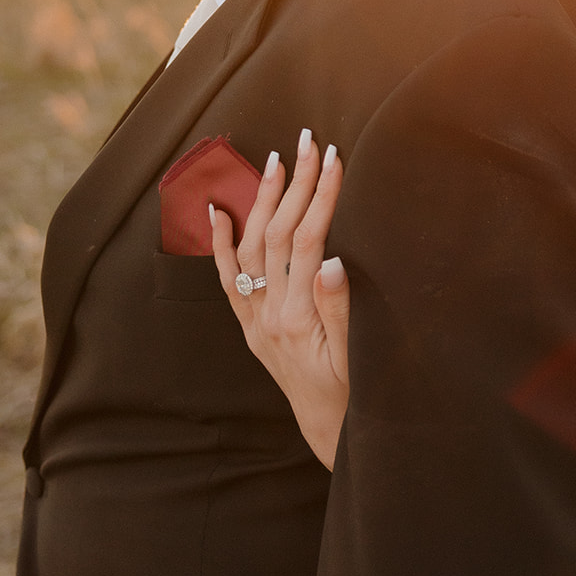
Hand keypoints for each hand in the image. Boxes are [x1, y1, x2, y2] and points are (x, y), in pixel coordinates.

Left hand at [211, 128, 350, 468]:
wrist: (330, 434)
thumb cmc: (354, 395)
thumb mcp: (357, 357)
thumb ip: (339, 309)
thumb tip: (329, 259)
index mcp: (298, 318)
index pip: (307, 240)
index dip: (321, 196)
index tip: (334, 158)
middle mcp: (269, 315)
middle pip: (277, 234)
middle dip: (295, 183)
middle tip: (309, 141)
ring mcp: (255, 320)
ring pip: (252, 247)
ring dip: (263, 200)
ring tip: (276, 160)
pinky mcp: (251, 326)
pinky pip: (229, 279)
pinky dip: (221, 242)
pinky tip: (218, 210)